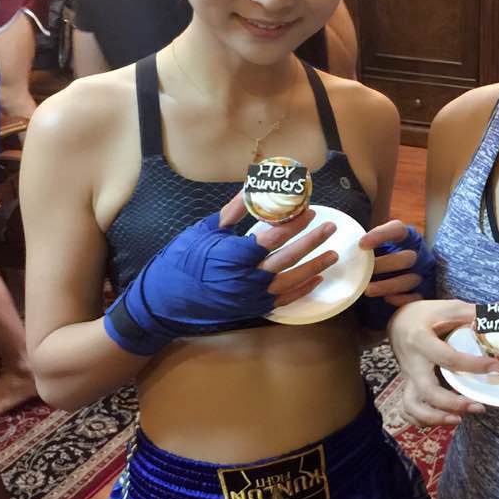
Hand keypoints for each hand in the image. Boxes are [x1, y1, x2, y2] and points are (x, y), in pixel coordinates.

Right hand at [104, 192, 338, 356]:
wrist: (166, 302)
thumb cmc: (180, 262)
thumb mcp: (204, 232)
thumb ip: (232, 213)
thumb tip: (252, 190)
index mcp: (234, 256)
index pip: (273, 236)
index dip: (294, 222)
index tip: (309, 209)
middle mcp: (247, 278)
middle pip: (288, 257)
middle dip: (312, 241)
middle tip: (330, 227)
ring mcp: (252, 296)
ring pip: (292, 280)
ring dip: (315, 266)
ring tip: (333, 253)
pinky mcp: (253, 308)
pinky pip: (284, 300)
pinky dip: (302, 289)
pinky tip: (317, 280)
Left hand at [356, 220, 436, 328]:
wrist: (397, 277)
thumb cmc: (382, 259)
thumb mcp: (378, 247)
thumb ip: (368, 245)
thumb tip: (344, 248)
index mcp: (406, 238)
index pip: (398, 230)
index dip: (381, 235)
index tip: (361, 245)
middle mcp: (417, 254)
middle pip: (407, 258)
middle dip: (385, 264)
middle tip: (367, 270)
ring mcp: (421, 274)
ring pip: (409, 279)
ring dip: (387, 285)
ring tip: (368, 290)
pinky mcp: (421, 293)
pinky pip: (415, 298)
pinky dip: (400, 299)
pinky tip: (387, 299)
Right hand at [389, 299, 495, 426]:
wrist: (396, 321)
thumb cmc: (424, 315)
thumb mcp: (446, 308)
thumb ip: (471, 313)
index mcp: (421, 341)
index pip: (449, 358)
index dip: (474, 365)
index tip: (497, 367)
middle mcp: (412, 363)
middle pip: (427, 391)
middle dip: (453, 403)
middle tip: (478, 406)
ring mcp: (408, 378)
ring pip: (412, 407)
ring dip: (435, 418)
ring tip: (459, 419)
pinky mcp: (409, 386)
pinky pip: (407, 410)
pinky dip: (422, 420)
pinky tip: (443, 419)